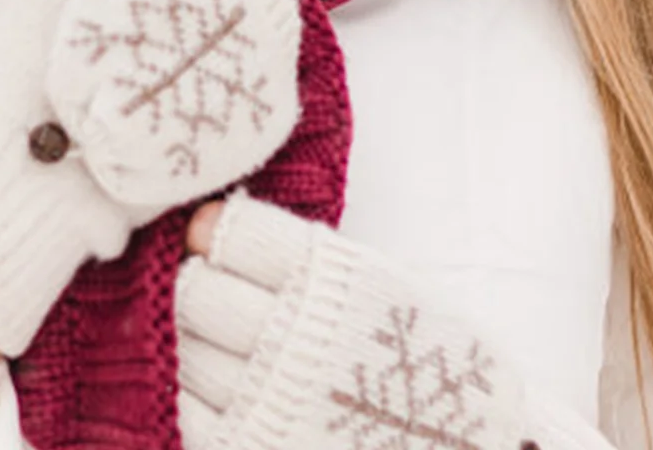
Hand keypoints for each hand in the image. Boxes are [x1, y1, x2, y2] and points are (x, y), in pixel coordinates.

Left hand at [174, 189, 540, 449]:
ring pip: (183, 348)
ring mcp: (269, 402)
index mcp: (331, 283)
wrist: (469, 448)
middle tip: (202, 286)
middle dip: (192, 283)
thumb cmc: (423, 359)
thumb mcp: (379, 285)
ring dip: (185, 338)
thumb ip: (305, 257)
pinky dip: (185, 394)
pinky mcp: (251, 449)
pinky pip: (185, 412)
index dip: (209, 232)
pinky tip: (204, 387)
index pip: (232, 236)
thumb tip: (214, 226)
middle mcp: (295, 338)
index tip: (206, 236)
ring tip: (208, 338)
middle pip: (196, 291)